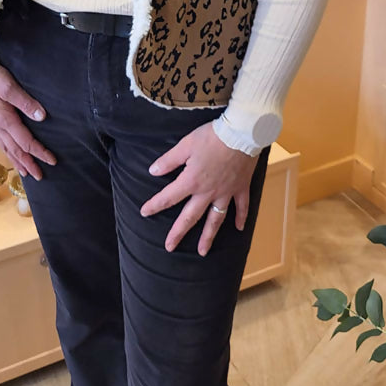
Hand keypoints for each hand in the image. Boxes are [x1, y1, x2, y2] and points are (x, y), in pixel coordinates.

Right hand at [0, 61, 56, 180]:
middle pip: (15, 151)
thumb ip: (26, 103)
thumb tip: (41, 117)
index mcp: (4, 120)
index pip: (26, 142)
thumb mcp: (10, 88)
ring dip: (17, 162)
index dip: (40, 152)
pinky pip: (1, 142)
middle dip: (28, 164)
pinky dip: (8, 152)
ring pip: (7, 149)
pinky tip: (11, 153)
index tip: (52, 160)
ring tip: (25, 173)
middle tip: (40, 176)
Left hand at [140, 122, 258, 255]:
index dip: (155, 205)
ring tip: (202, 251)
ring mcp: (226, 192)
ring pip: (216, 219)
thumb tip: (152, 171)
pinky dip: (241, 218)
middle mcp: (208, 192)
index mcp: (192, 181)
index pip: (169, 197)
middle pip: (191, 216)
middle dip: (179, 232)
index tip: (144, 213)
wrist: (241, 133)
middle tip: (170, 247)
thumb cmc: (212, 137)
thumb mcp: (186, 145)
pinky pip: (241, 206)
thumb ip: (169, 160)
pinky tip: (239, 229)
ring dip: (208, 236)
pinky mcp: (241, 188)